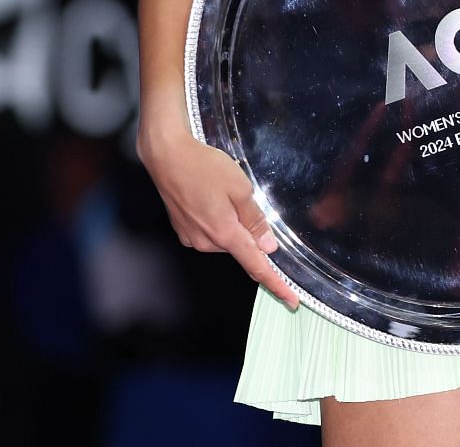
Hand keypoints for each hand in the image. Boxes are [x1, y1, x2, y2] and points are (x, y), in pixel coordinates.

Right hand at [139, 126, 298, 307]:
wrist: (167, 157)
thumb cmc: (204, 167)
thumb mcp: (240, 188)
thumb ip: (255, 219)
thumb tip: (267, 246)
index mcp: (225, 233)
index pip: (256, 266)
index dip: (276, 284)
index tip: (292, 300)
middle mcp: (207, 242)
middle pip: (241, 246)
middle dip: (249, 229)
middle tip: (240, 197)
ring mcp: (192, 238)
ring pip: (226, 239)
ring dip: (232, 223)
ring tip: (220, 192)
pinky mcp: (183, 232)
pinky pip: (210, 233)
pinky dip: (217, 221)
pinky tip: (210, 198)